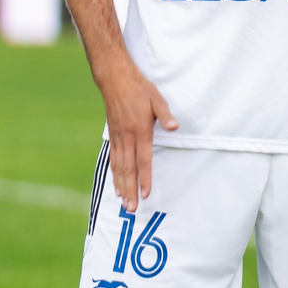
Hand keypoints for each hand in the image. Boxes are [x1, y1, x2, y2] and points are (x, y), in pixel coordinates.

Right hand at [97, 64, 176, 212]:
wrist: (114, 79)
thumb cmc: (139, 88)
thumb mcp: (157, 98)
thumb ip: (165, 115)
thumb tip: (175, 126)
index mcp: (140, 130)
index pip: (143, 159)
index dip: (145, 177)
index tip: (146, 193)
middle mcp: (127, 137)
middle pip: (128, 169)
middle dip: (130, 190)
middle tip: (132, 208)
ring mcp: (117, 137)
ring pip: (119, 167)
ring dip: (121, 186)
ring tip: (124, 202)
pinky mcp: (112, 135)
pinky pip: (113, 159)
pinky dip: (114, 174)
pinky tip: (116, 185)